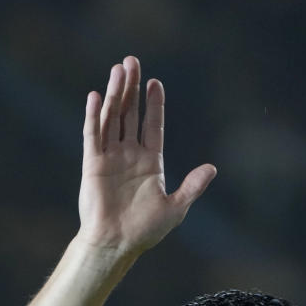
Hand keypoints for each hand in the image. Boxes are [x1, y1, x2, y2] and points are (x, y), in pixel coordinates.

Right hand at [78, 56, 215, 255]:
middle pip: (130, 114)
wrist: (117, 244)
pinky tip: (96, 96)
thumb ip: (192, 186)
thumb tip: (212, 168)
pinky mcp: (93, 164)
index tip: (155, 83)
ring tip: (118, 69)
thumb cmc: (146, 230)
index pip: (152, 126)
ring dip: (114, 93)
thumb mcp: (176, 207)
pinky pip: (93, 135)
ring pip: (112, 118)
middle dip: (131, 89)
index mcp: (150, 163)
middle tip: (132, 61)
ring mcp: (110, 157)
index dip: (154, 104)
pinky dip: (94, 115)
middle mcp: (129, 155)